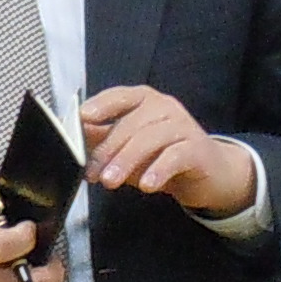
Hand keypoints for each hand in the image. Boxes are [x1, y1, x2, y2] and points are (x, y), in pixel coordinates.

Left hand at [77, 87, 259, 216]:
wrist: (208, 173)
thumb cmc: (161, 156)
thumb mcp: (127, 148)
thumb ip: (102, 140)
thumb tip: (72, 136)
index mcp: (145, 101)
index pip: (120, 96)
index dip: (101, 105)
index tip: (83, 117)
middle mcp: (165, 107)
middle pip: (132, 124)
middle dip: (108, 150)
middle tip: (94, 173)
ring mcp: (183, 126)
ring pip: (151, 139)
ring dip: (127, 161)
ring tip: (111, 181)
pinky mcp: (197, 149)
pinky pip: (175, 156)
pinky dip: (159, 170)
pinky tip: (147, 185)